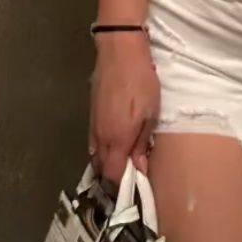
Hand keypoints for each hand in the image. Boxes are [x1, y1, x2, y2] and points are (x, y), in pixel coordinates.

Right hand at [88, 35, 158, 188]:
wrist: (119, 52)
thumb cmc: (141, 82)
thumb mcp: (150, 114)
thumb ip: (142, 143)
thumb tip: (139, 168)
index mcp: (116, 139)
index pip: (112, 175)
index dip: (121, 186)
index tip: (134, 188)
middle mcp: (100, 137)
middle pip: (102, 168)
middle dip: (113, 176)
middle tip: (130, 177)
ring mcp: (92, 125)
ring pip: (95, 154)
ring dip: (107, 162)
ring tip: (124, 161)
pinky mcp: (91, 113)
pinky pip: (94, 141)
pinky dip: (102, 148)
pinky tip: (114, 144)